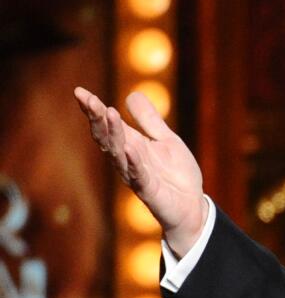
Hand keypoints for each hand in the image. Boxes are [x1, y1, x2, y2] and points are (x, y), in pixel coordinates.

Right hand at [74, 87, 207, 255]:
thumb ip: (149, 120)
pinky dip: (134, 162)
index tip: (79, 92)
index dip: (95, 109)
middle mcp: (128, 160)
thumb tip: (132, 93)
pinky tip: (129, 148)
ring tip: (109, 113)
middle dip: (98, 119)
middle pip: (107, 138)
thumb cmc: (177, 174)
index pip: (108, 125)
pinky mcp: (149, 192)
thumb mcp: (166, 140)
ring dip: (114, 134)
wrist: (192, 206)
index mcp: (131, 145)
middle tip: (88, 100)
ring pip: (119, 154)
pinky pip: (139, 176)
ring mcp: (136, 176)